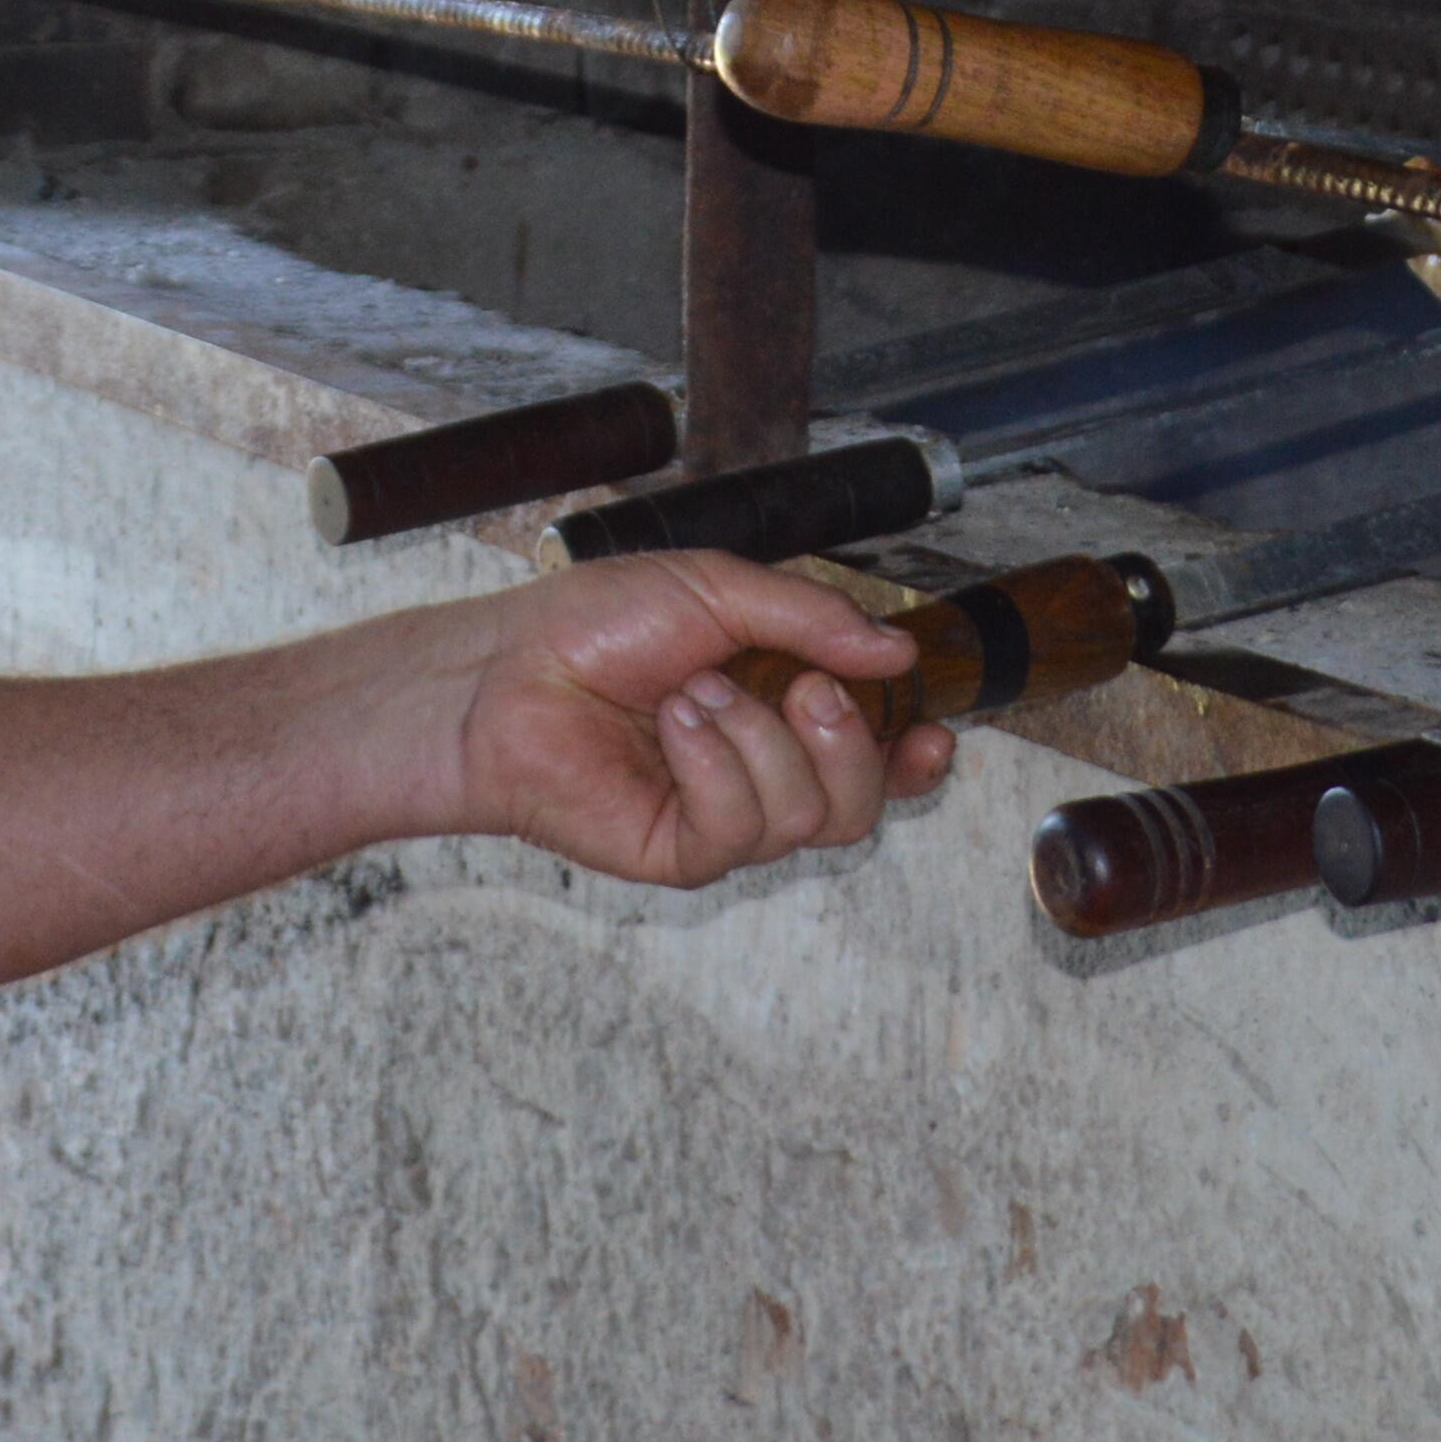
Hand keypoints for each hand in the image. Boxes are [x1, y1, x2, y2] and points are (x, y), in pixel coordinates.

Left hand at [442, 554, 960, 888]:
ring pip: (810, 819)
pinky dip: (718, 767)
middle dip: (850, 743)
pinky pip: (741, 831)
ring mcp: (720, 817)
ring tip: (696, 692)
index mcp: (779, 708)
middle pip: (860, 804)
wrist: (506, 670)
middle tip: (803, 688)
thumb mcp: (718, 589)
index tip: (934, 734)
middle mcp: (759, 771)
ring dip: (761, 741)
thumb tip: (899, 653)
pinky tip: (675, 725)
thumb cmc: (595, 625)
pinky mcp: (679, 851)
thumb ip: (814, 618)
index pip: (874, 754)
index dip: (915, 756)